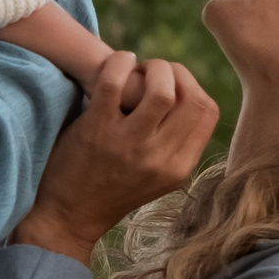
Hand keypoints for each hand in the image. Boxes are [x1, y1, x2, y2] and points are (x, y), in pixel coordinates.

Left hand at [14, 52, 219, 263]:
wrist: (70, 216)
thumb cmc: (113, 189)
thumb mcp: (158, 176)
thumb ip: (176, 144)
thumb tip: (186, 96)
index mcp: (179, 167)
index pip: (208, 111)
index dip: (194, 86)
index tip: (174, 83)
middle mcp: (159, 158)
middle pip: (192, 98)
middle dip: (176, 72)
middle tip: (155, 71)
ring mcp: (129, 145)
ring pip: (162, 89)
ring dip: (153, 68)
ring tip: (138, 68)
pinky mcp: (97, 130)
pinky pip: (115, 82)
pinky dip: (120, 62)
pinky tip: (118, 63)